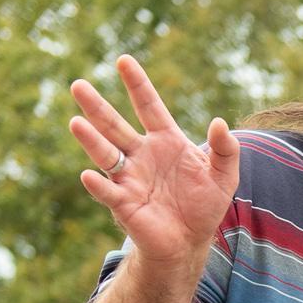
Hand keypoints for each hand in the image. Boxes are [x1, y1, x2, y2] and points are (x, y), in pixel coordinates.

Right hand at [69, 55, 239, 269]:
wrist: (190, 242)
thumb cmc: (203, 205)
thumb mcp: (224, 176)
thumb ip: (226, 149)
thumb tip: (220, 122)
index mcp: (165, 141)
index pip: (149, 106)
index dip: (137, 84)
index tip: (124, 60)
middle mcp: (141, 155)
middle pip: (115, 125)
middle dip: (97, 106)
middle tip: (78, 85)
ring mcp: (129, 177)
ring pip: (106, 154)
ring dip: (91, 140)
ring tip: (76, 123)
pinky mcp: (124, 203)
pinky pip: (108, 191)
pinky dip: (99, 184)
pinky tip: (89, 175)